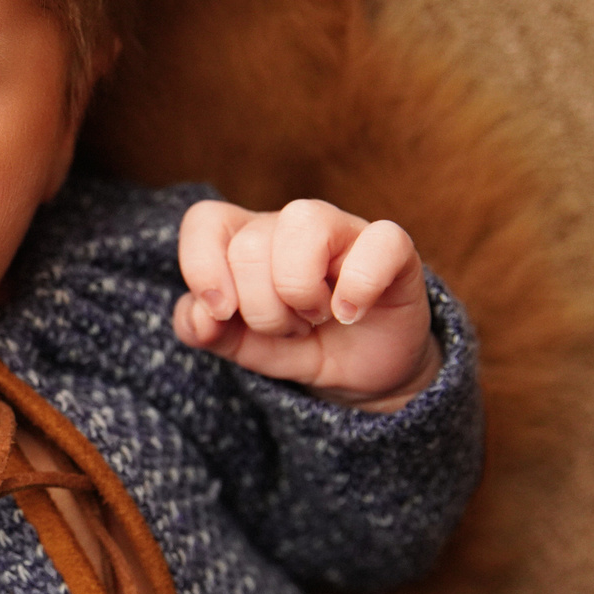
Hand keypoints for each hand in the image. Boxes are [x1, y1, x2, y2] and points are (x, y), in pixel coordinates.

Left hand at [172, 198, 439, 411]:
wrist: (360, 373)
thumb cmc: (297, 344)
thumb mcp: (241, 344)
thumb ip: (203, 328)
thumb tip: (201, 315)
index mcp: (246, 238)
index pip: (205, 220)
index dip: (202, 266)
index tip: (222, 312)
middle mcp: (292, 225)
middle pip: (249, 244)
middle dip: (261, 308)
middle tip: (288, 327)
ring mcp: (344, 230)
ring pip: (303, 223)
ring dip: (300, 291)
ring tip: (315, 317)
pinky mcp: (392, 250)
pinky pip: (380, 241)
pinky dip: (358, 287)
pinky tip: (351, 314)